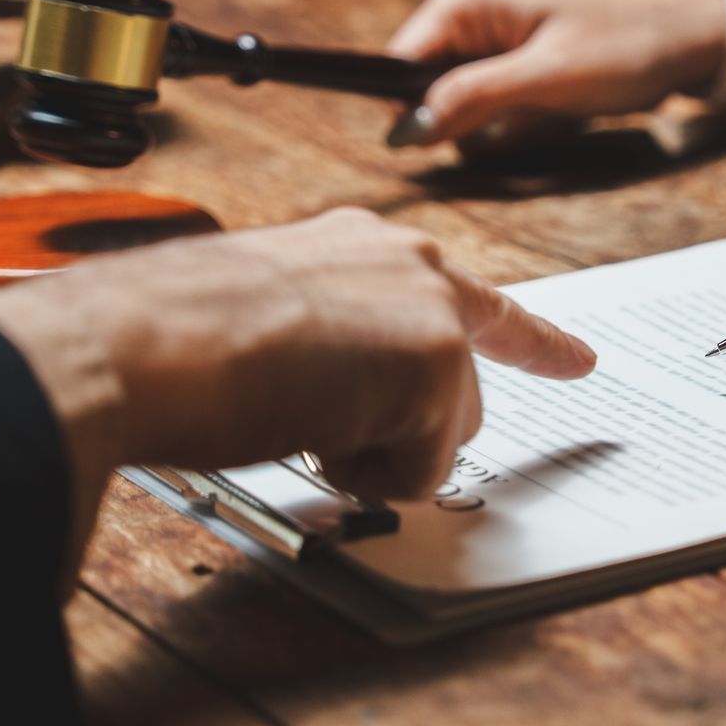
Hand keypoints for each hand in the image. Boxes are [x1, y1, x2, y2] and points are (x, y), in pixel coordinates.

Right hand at [0, 208, 596, 570]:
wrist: (145, 340)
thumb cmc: (174, 336)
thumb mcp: (271, 318)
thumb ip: (336, 344)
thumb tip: (346, 403)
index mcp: (366, 247)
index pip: (470, 300)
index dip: (532, 340)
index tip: (580, 361)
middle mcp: (412, 266)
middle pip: (456, 394)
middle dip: (398, 434)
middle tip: (310, 417)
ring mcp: (432, 315)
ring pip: (439, 438)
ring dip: (371, 452)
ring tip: (291, 410)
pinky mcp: (436, 369)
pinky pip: (418, 475)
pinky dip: (363, 477)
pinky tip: (305, 427)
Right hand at [385, 0, 725, 145]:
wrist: (688, 39)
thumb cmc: (625, 47)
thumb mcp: (545, 79)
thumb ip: (471, 100)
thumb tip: (403, 130)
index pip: (398, 60)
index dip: (411, 107)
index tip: (448, 140)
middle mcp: (471, 8)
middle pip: (425, 85)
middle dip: (465, 117)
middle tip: (520, 119)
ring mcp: (492, 32)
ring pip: (457, 101)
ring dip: (494, 123)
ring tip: (546, 112)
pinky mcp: (513, 57)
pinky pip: (489, 102)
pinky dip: (514, 120)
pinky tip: (551, 112)